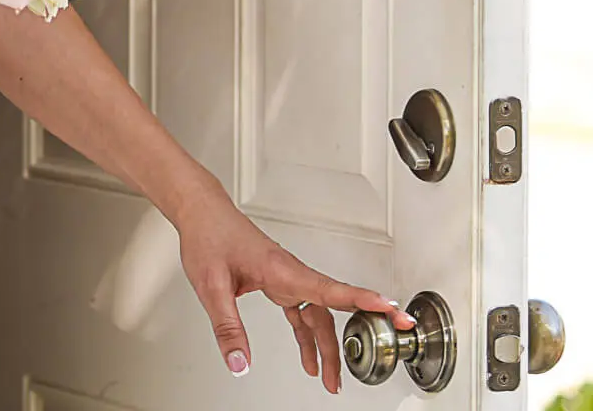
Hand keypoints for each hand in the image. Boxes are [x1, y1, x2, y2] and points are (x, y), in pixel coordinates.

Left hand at [173, 182, 414, 392]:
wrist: (201, 214)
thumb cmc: (208, 238)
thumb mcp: (212, 287)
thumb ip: (228, 327)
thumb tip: (240, 363)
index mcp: (282, 270)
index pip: (332, 289)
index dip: (364, 301)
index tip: (391, 310)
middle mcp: (291, 273)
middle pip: (333, 308)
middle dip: (360, 331)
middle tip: (389, 344)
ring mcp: (287, 278)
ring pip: (318, 315)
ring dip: (328, 346)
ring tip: (331, 378)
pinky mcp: (278, 282)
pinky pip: (302, 312)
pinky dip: (307, 336)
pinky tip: (308, 357)